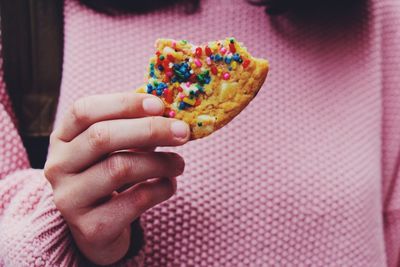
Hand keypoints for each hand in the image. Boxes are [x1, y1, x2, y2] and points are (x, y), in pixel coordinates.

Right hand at [44, 92, 188, 264]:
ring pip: (119, 168)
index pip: (84, 110)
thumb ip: (136, 125)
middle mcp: (58, 166)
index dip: (124, 103)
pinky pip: (135, 201)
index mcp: (62, 138)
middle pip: (101, 137)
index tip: (159, 105)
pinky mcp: (92, 227)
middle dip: (149, 129)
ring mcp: (70, 199)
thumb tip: (174, 108)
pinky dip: (161, 189)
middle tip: (183, 131)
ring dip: (160, 162)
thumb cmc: (111, 175)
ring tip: (179, 163)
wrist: (99, 228)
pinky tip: (169, 184)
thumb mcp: (117, 147)